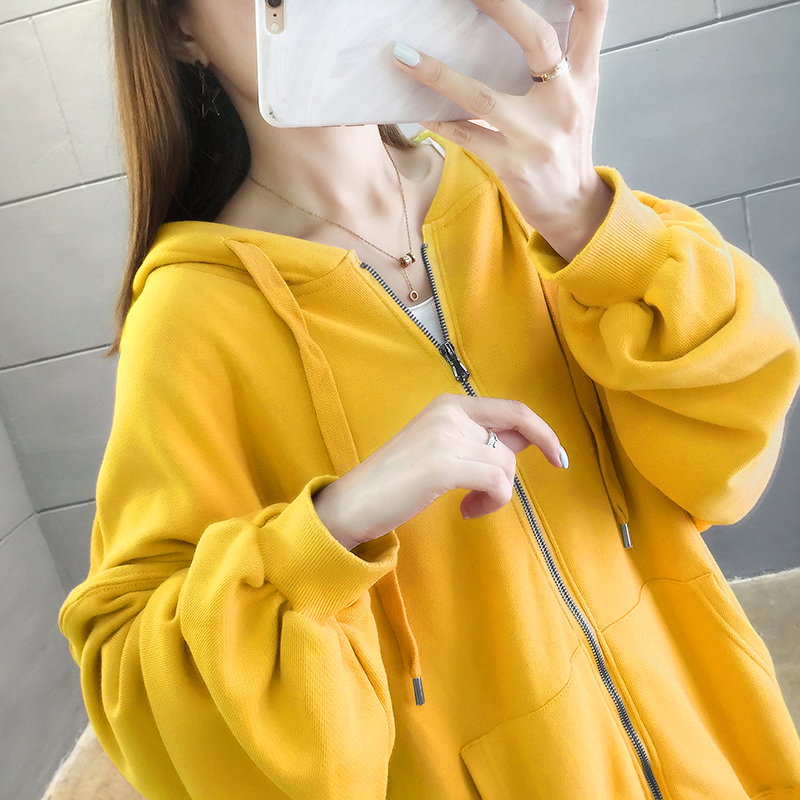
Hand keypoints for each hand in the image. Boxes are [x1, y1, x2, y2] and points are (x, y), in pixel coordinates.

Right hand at [312, 393, 567, 548]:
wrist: (355, 501)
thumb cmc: (397, 480)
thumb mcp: (439, 445)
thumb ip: (477, 438)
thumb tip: (528, 441)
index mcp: (449, 404)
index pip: (513, 410)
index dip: (544, 432)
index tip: (560, 457)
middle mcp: (449, 412)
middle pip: (511, 443)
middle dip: (506, 476)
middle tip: (482, 499)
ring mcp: (445, 436)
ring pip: (505, 465)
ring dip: (495, 495)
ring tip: (469, 506)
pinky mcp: (441, 464)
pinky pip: (496, 481)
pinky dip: (491, 502)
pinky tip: (467, 511)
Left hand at [391, 0, 613, 261]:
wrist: (571, 207)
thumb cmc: (564, 146)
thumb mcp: (575, 99)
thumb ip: (559, 62)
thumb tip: (517, 22)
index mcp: (584, 76)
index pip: (593, 13)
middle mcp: (565, 99)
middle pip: (537, 38)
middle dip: (500, 6)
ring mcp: (537, 134)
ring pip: (482, 96)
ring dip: (438, 74)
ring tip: (404, 56)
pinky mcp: (513, 163)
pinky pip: (466, 136)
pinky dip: (439, 121)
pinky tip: (417, 109)